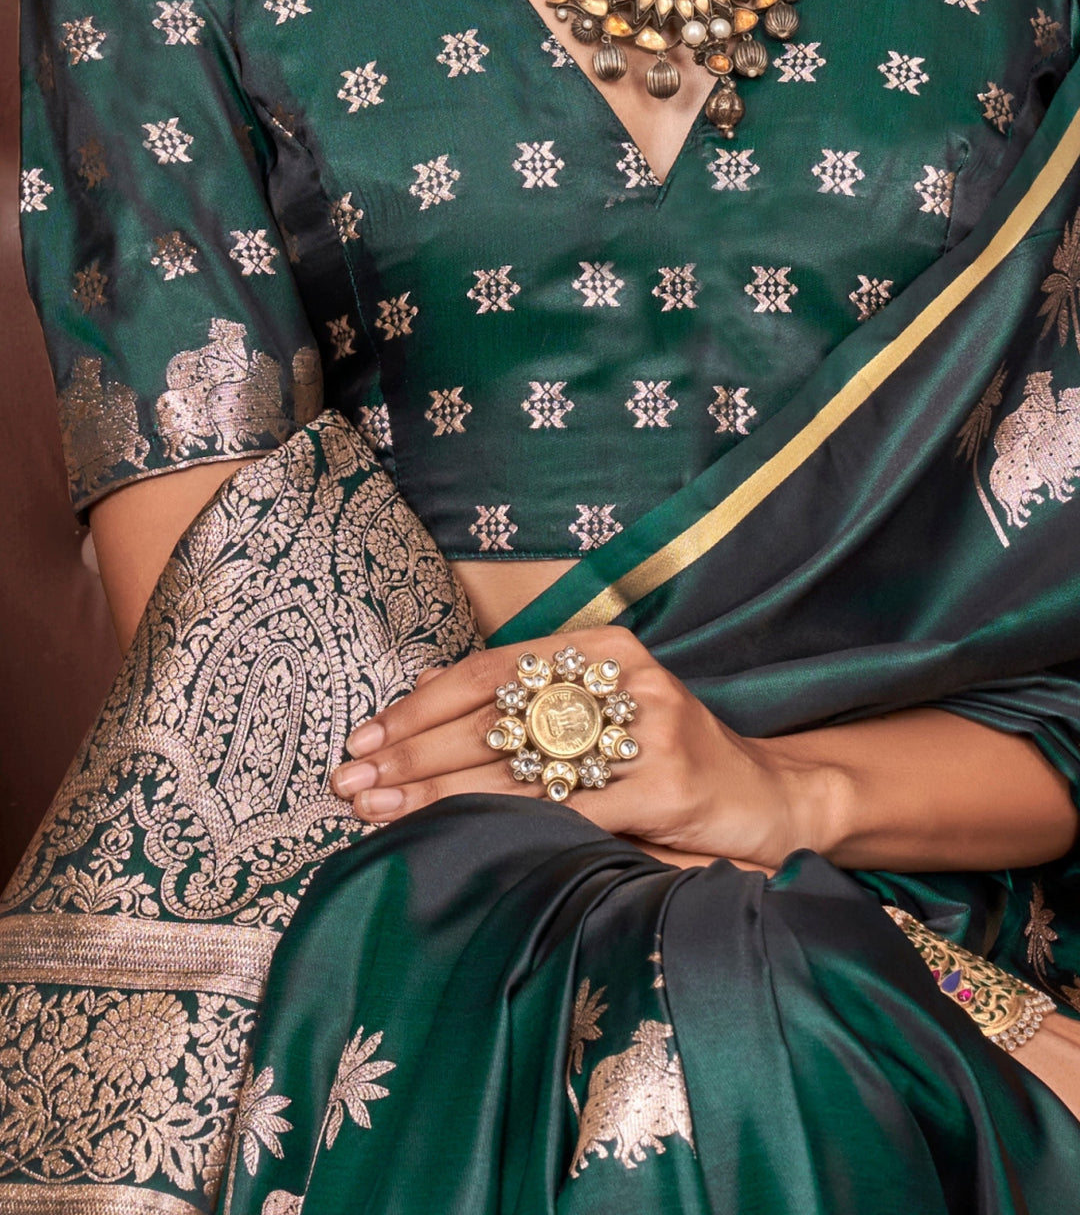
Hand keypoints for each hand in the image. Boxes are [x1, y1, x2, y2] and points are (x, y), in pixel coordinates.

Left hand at [330, 627, 820, 867]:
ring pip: (517, 762)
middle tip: (349, 779)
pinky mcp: (667, 783)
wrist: (771, 798)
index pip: (489, 670)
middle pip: (493, 715)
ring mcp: (649, 726)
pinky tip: (452, 839)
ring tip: (375, 810)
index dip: (419, 705)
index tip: (364, 736)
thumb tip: (426, 703)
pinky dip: (500, 825)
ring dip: (435, 791)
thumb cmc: (671, 760)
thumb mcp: (604, 716)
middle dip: (411, 752)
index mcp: (603, 648)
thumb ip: (529, 706)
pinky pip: (564, 807)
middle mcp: (625, 675)